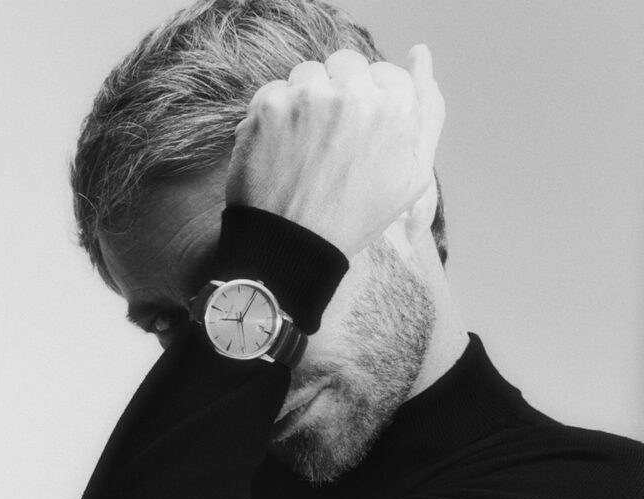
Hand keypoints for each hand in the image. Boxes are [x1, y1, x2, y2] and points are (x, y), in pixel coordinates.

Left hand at [225, 45, 444, 259]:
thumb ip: (427, 111)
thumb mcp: (412, 176)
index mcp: (397, 109)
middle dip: (340, 94)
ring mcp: (309, 97)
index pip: (386, 74)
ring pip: (308, 73)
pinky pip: (274, 91)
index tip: (359, 138)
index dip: (372, 106)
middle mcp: (355, 94)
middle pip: (347, 65)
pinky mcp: (269, 105)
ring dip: (305, 101)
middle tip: (331, 144)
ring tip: (305, 149)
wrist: (294, 247)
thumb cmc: (356, 217)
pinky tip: (280, 152)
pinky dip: (274, 118)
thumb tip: (421, 53)